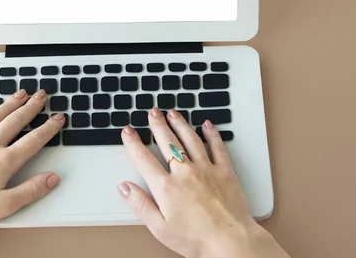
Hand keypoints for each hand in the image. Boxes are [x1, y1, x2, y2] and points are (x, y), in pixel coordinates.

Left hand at [0, 89, 63, 257]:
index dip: (48, 128)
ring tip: (20, 94)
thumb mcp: (5, 206)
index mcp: (3, 161)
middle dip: (31, 107)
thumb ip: (30, 190)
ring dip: (9, 103)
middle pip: (15, 121)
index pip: (33, 140)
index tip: (58, 119)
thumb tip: (51, 179)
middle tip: (41, 96)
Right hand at [118, 108, 288, 257]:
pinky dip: (212, 134)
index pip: (143, 158)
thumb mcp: (159, 228)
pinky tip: (207, 125)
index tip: (128, 131)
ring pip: (190, 139)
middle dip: (157, 124)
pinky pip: (217, 147)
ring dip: (180, 123)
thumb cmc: (197, 239)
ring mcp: (206, 169)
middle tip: (152, 113)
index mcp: (166, 187)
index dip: (133, 142)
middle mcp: (185, 173)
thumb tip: (124, 187)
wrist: (231, 242)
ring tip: (172, 112)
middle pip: (167, 142)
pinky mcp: (225, 172)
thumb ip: (140, 204)